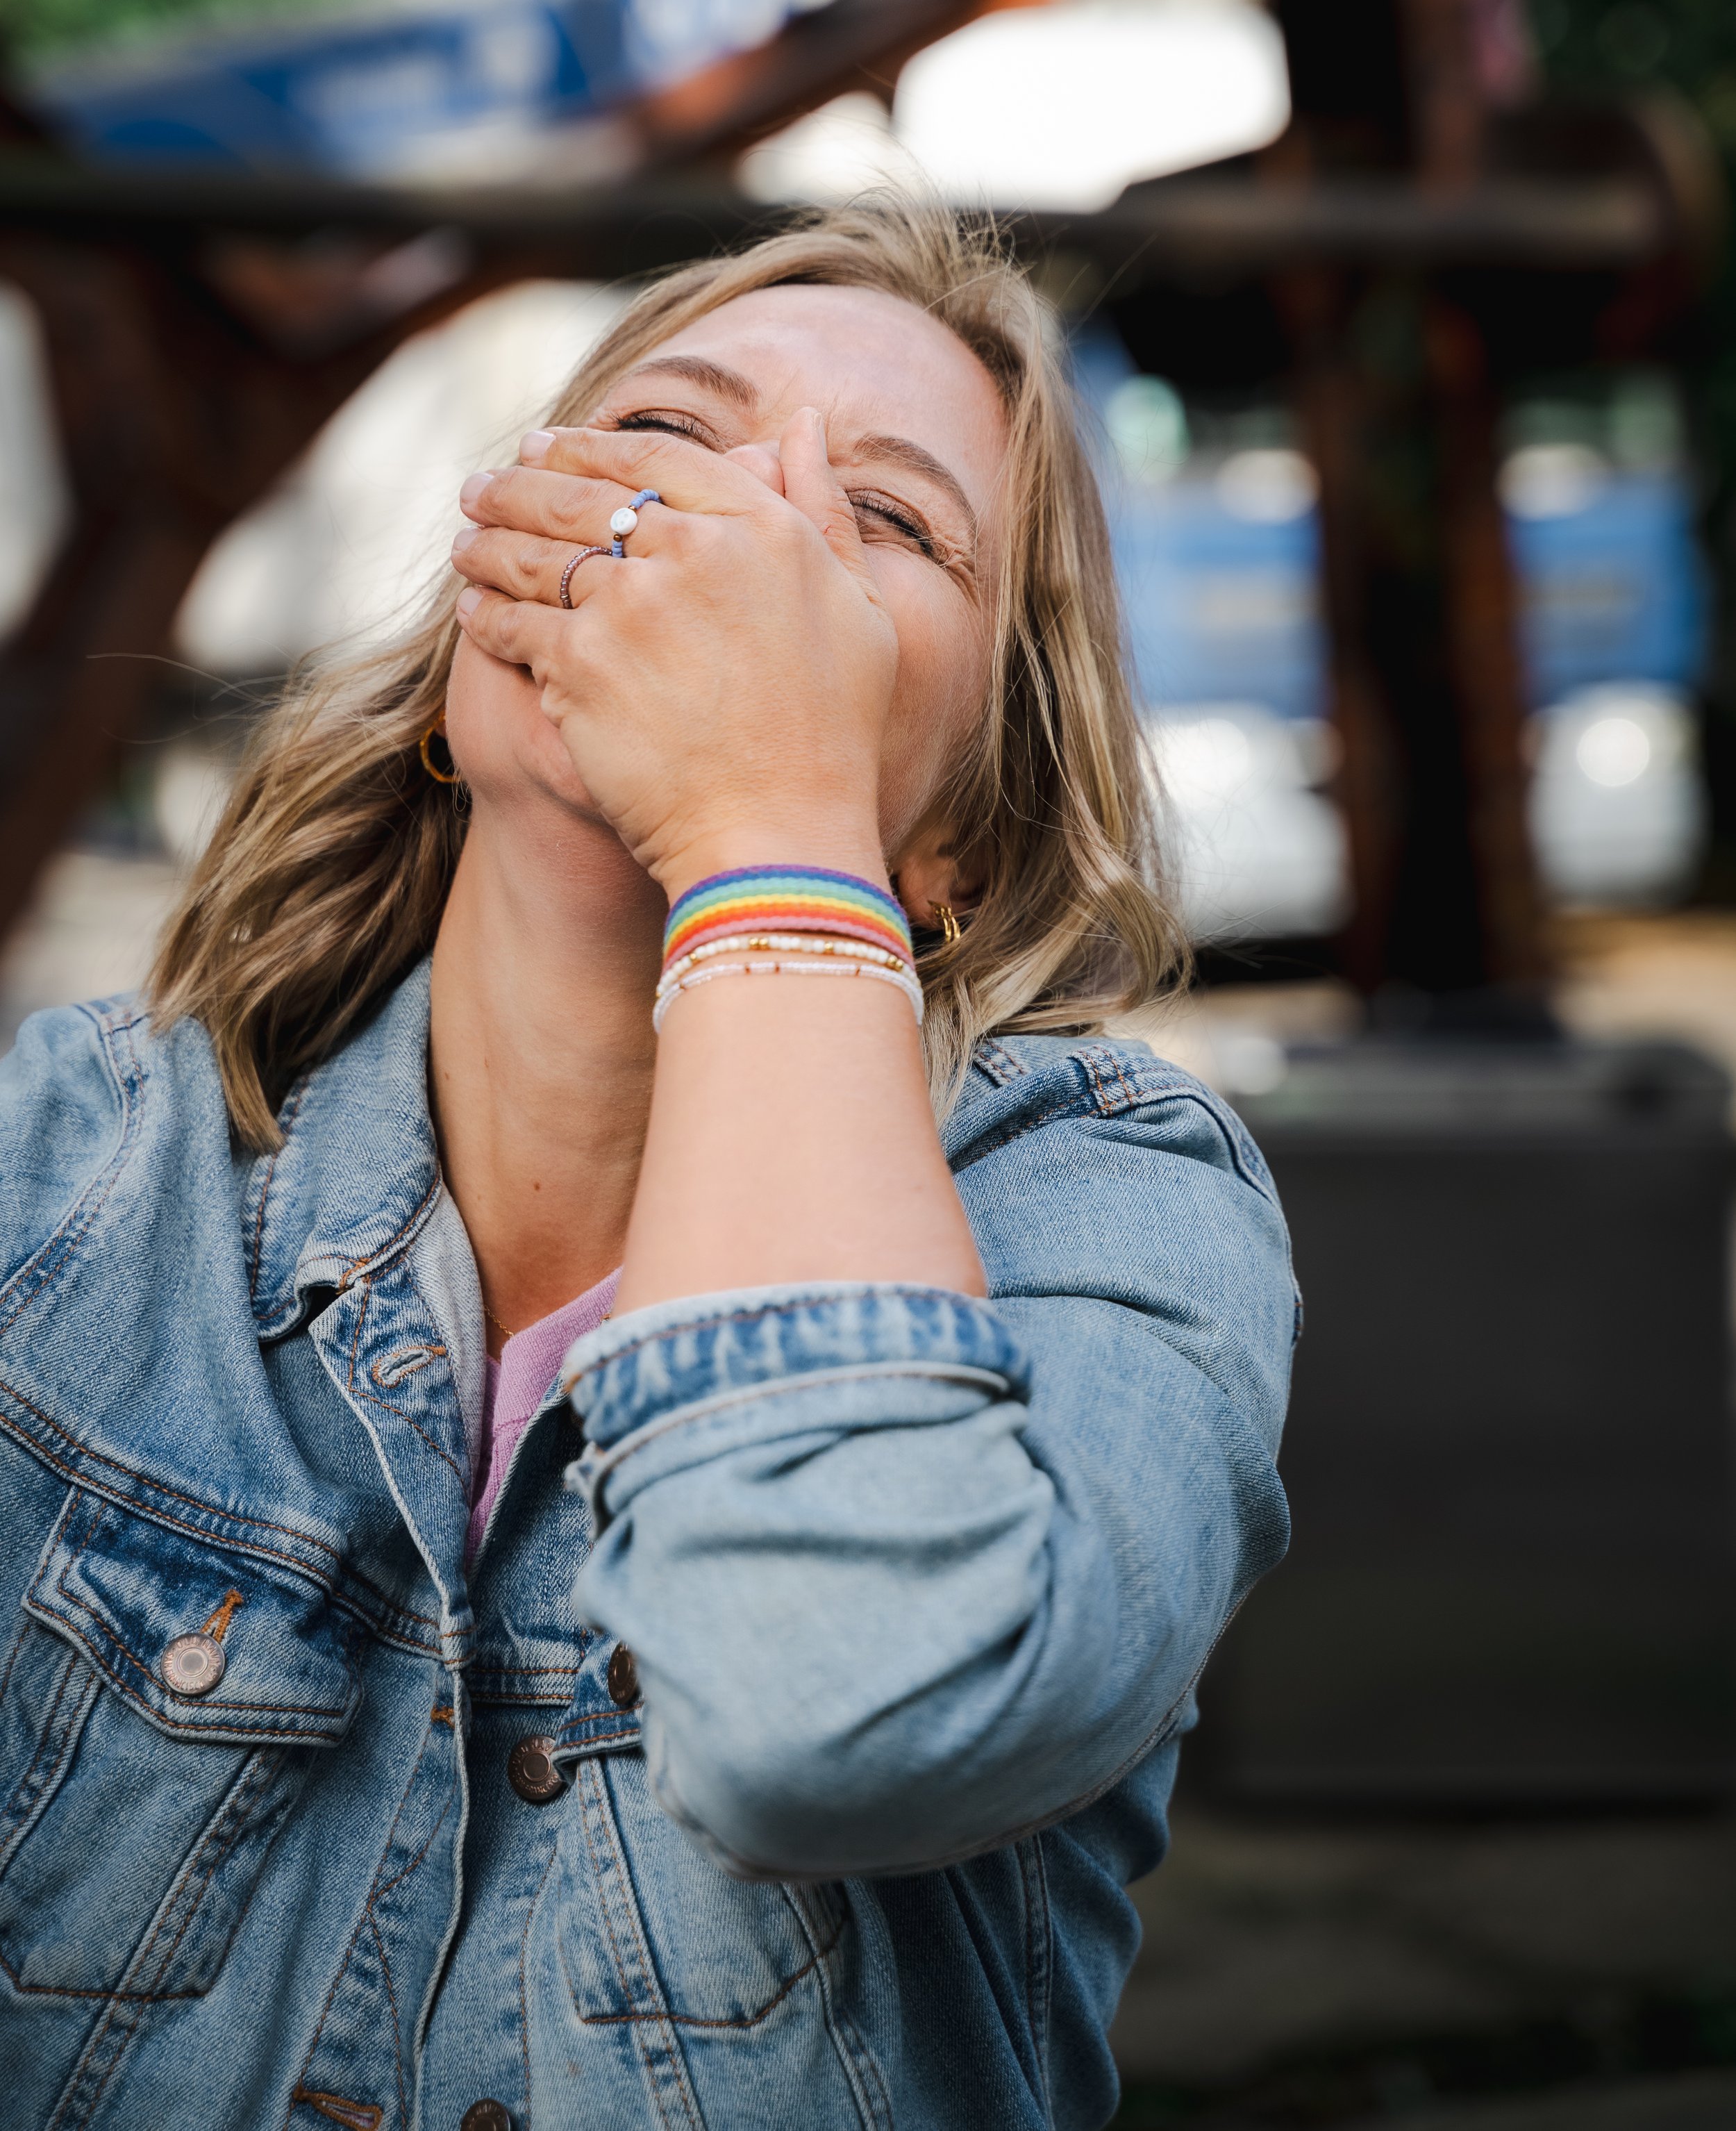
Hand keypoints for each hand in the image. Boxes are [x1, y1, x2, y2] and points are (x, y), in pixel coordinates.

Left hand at [450, 410, 900, 896]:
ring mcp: (632, 607)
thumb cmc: (832, 738)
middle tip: (482, 486)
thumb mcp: (860, 611)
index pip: (659, 459)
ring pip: (536, 553)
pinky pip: (514, 621)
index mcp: (763, 529)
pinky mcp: (580, 664)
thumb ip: (824, 510)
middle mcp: (694, 553)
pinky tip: (475, 610)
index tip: (550, 443)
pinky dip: (488, 612)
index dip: (592, 445)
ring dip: (489, 542)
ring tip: (466, 543)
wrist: (779, 838)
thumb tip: (800, 423)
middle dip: (519, 484)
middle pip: (581, 495)